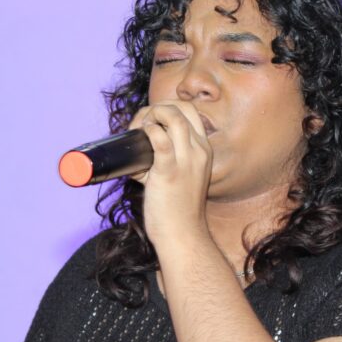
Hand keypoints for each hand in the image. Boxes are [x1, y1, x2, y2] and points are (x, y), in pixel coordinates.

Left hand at [128, 100, 212, 249]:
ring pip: (173, 116)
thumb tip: (137, 156)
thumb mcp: (183, 178)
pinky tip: (139, 137)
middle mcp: (198, 151)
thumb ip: (166, 162)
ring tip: (139, 128)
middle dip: (159, 106)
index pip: (191, 112)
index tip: (151, 120)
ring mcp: (186, 160)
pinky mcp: (169, 170)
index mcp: (204, 151)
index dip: (168, 108)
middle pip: (183, 107)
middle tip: (143, 121)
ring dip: (151, 114)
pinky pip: (158, 137)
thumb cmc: (178, 211)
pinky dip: (147, 130)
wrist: (182, 235)